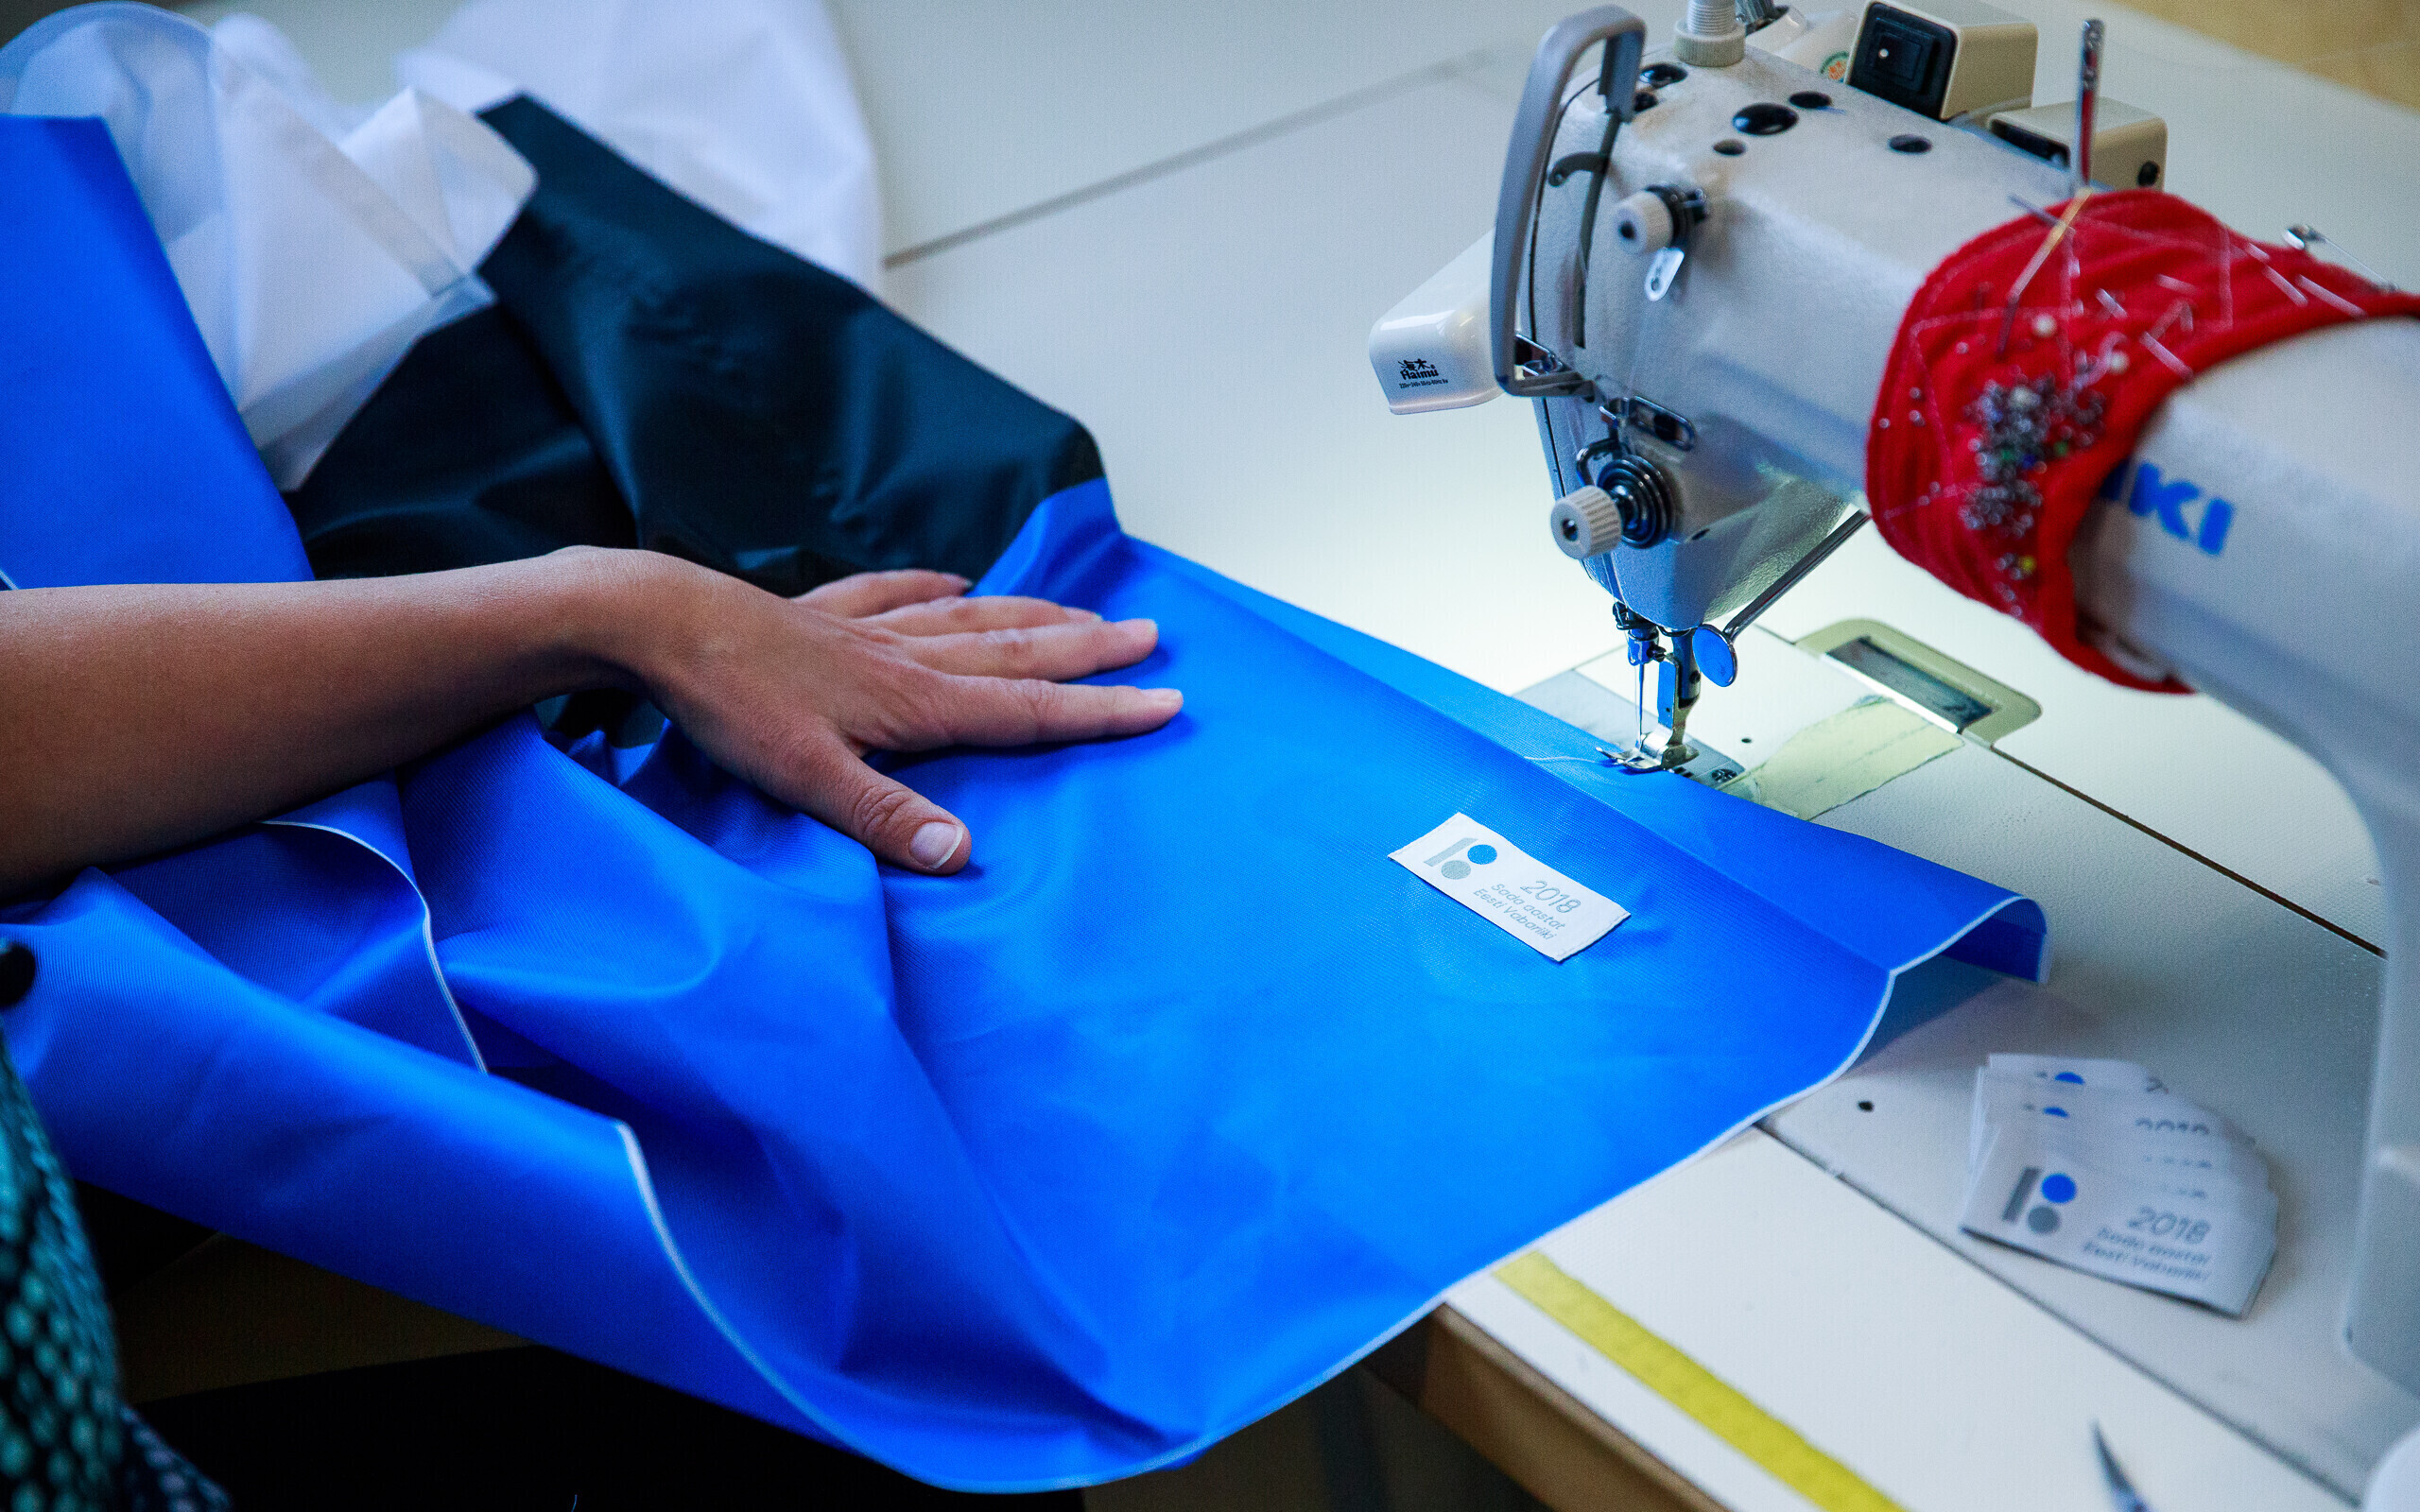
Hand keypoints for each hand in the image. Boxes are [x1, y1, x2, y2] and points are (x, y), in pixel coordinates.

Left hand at [626, 562, 1179, 873]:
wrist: (657, 621)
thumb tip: (965, 856)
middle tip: (1154, 637)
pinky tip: (955, 582)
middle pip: (1018, 652)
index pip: (1028, 711)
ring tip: (1083, 611)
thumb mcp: (807, 779)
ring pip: (971, 620)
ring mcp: (864, 629)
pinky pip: (894, 594)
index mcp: (914, 703)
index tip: (1167, 700)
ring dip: (1034, 616)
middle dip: (1090, 649)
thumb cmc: (729, 704)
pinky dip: (934, 588)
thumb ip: (888, 819)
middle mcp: (904, 658)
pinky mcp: (820, 612)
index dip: (1101, 710)